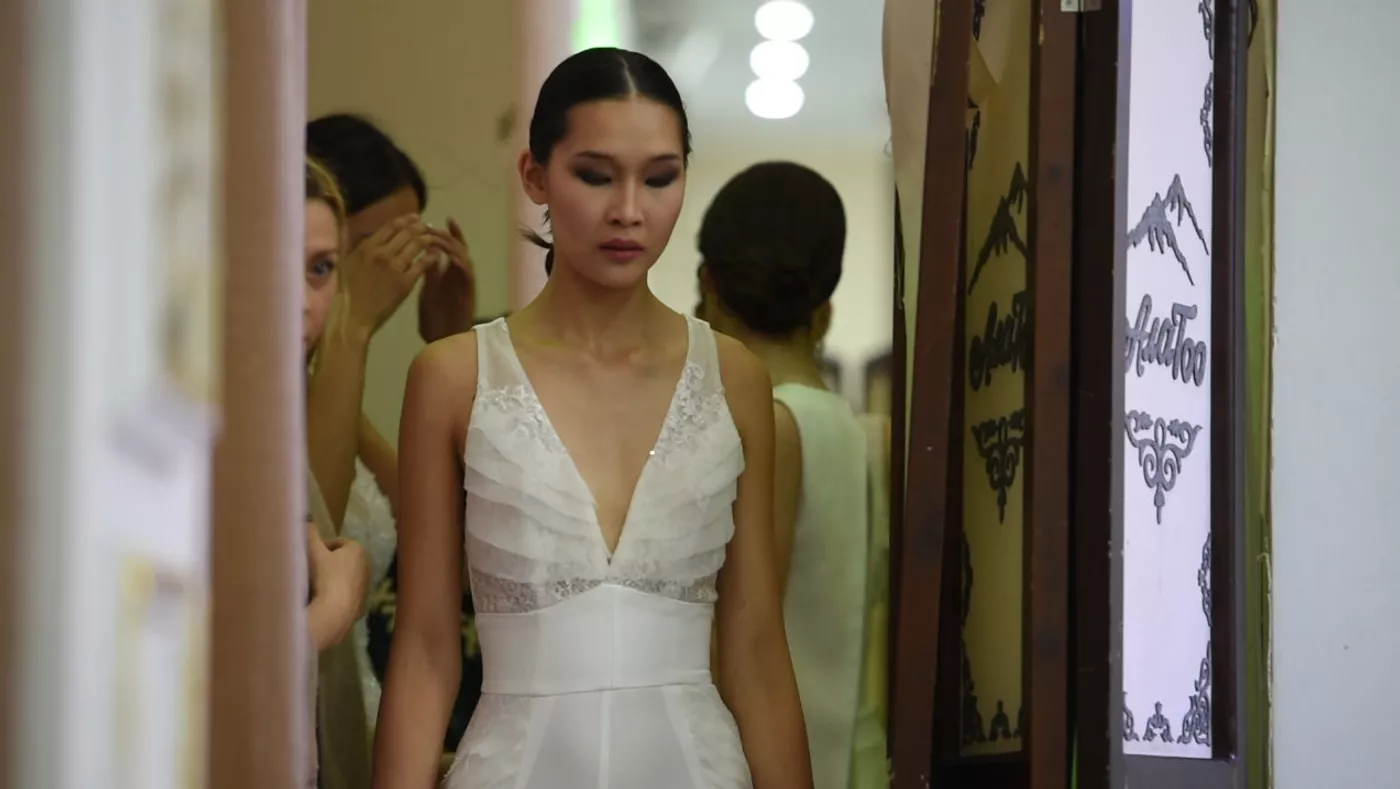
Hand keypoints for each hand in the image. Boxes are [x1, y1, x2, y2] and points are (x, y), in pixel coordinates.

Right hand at [307, 525, 369, 645]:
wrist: (334, 612)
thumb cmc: (325, 576)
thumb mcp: (313, 552)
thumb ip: (309, 534)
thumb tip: (306, 519)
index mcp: (358, 549)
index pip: (337, 542)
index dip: (321, 548)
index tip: (310, 556)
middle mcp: (367, 566)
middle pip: (342, 561)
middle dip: (328, 564)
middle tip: (311, 571)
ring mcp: (365, 588)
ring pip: (345, 578)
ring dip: (333, 580)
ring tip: (316, 587)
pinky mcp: (362, 605)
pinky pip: (346, 596)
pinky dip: (336, 596)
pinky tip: (324, 601)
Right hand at [340, 214, 435, 335]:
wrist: (352, 317)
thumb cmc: (345, 292)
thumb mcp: (347, 264)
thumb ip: (360, 249)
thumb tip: (371, 237)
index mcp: (366, 247)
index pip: (390, 226)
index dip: (406, 220)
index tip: (415, 218)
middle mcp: (382, 253)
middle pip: (407, 233)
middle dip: (420, 227)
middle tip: (428, 226)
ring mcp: (395, 267)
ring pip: (417, 245)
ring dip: (428, 238)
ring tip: (434, 237)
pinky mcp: (405, 283)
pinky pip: (422, 265)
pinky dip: (431, 257)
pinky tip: (436, 254)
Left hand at [418, 218, 477, 343]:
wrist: (442, 341)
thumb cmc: (435, 320)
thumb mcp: (427, 292)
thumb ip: (428, 273)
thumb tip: (425, 253)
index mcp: (448, 274)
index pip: (447, 248)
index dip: (443, 233)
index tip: (433, 220)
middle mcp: (458, 276)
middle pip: (458, 248)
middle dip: (446, 235)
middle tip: (434, 227)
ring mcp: (464, 284)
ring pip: (463, 257)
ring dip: (453, 246)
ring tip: (440, 238)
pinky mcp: (468, 293)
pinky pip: (467, 275)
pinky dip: (459, 264)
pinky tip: (450, 257)